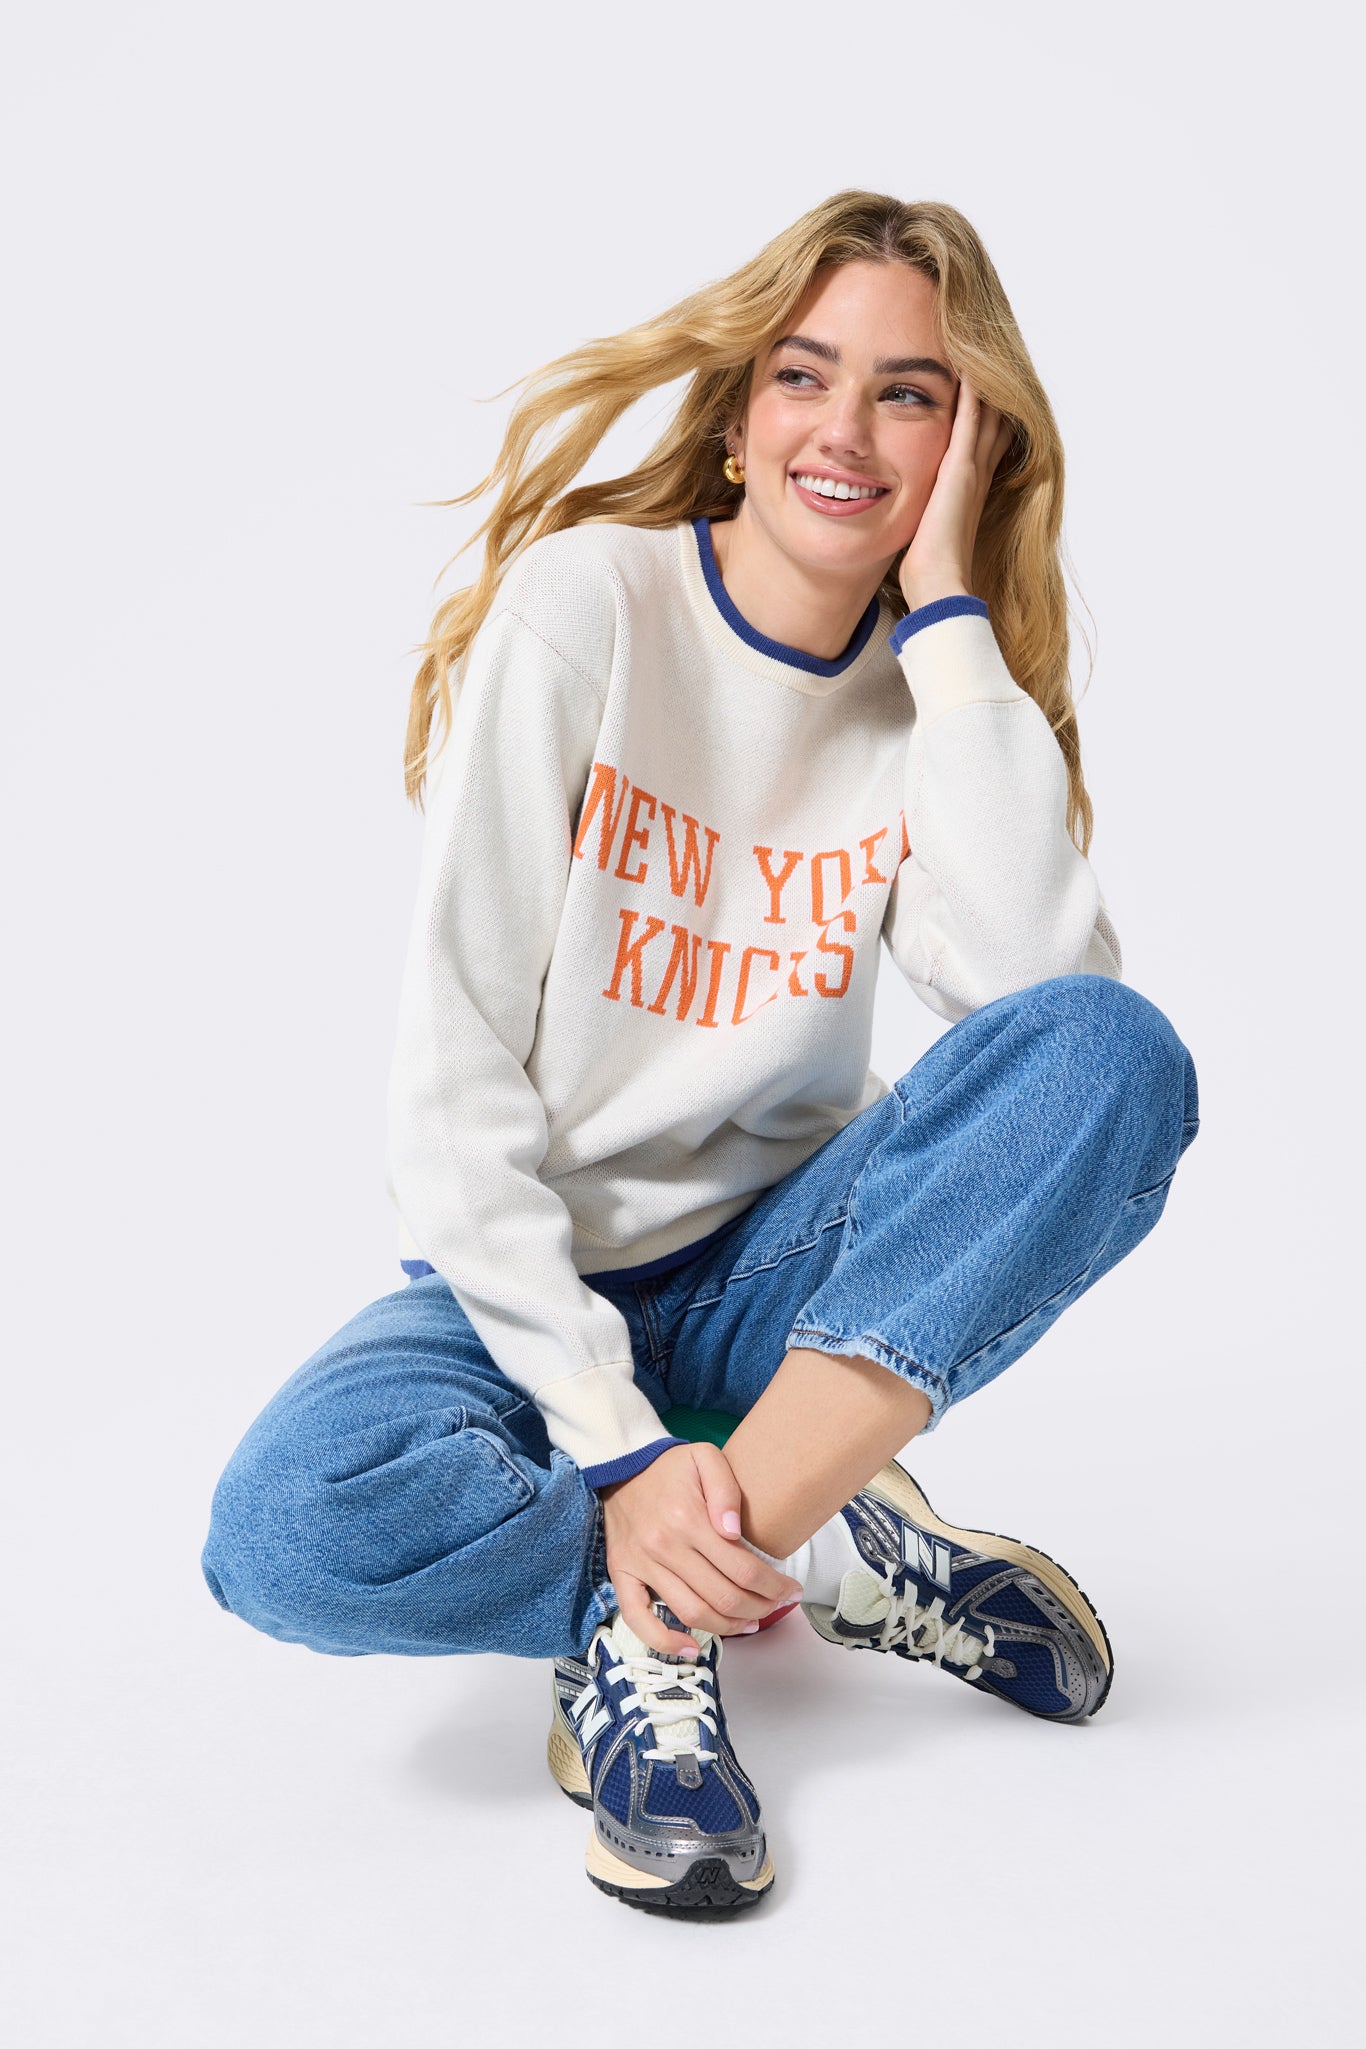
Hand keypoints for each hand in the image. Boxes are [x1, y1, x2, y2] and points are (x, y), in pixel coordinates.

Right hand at [600, 1442, 802, 1655]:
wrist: (620, 1465)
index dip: (774, 1587)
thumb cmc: (669, 1467)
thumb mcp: (705, 1458)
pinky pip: (639, 1619)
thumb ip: (726, 1489)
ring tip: (749, 1624)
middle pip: (723, 1597)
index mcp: (689, 1518)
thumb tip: (734, 1531)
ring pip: (692, 1613)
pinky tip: (691, 1648)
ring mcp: (642, 1564)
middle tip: (775, 1607)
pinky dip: (664, 1642)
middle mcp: (664, 1546)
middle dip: (759, 1609)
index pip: (743, 1568)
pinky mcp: (622, 1575)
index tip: (791, 1591)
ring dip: (728, 1628)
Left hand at [898, 374, 1013, 613]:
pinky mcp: (960, 471)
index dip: (987, 411)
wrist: (938, 585)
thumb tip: (905, 508)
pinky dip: (972, 393)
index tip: (982, 385)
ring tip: (979, 348)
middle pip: (993, 418)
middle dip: (992, 389)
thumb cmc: (928, 568)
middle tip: (990, 355)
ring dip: (984, 382)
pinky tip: (967, 366)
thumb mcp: (925, 529)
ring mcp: (972, 470)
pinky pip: (970, 420)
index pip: (985, 438)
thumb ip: (924, 511)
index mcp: (969, 487)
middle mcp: (976, 473)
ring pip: (987, 413)